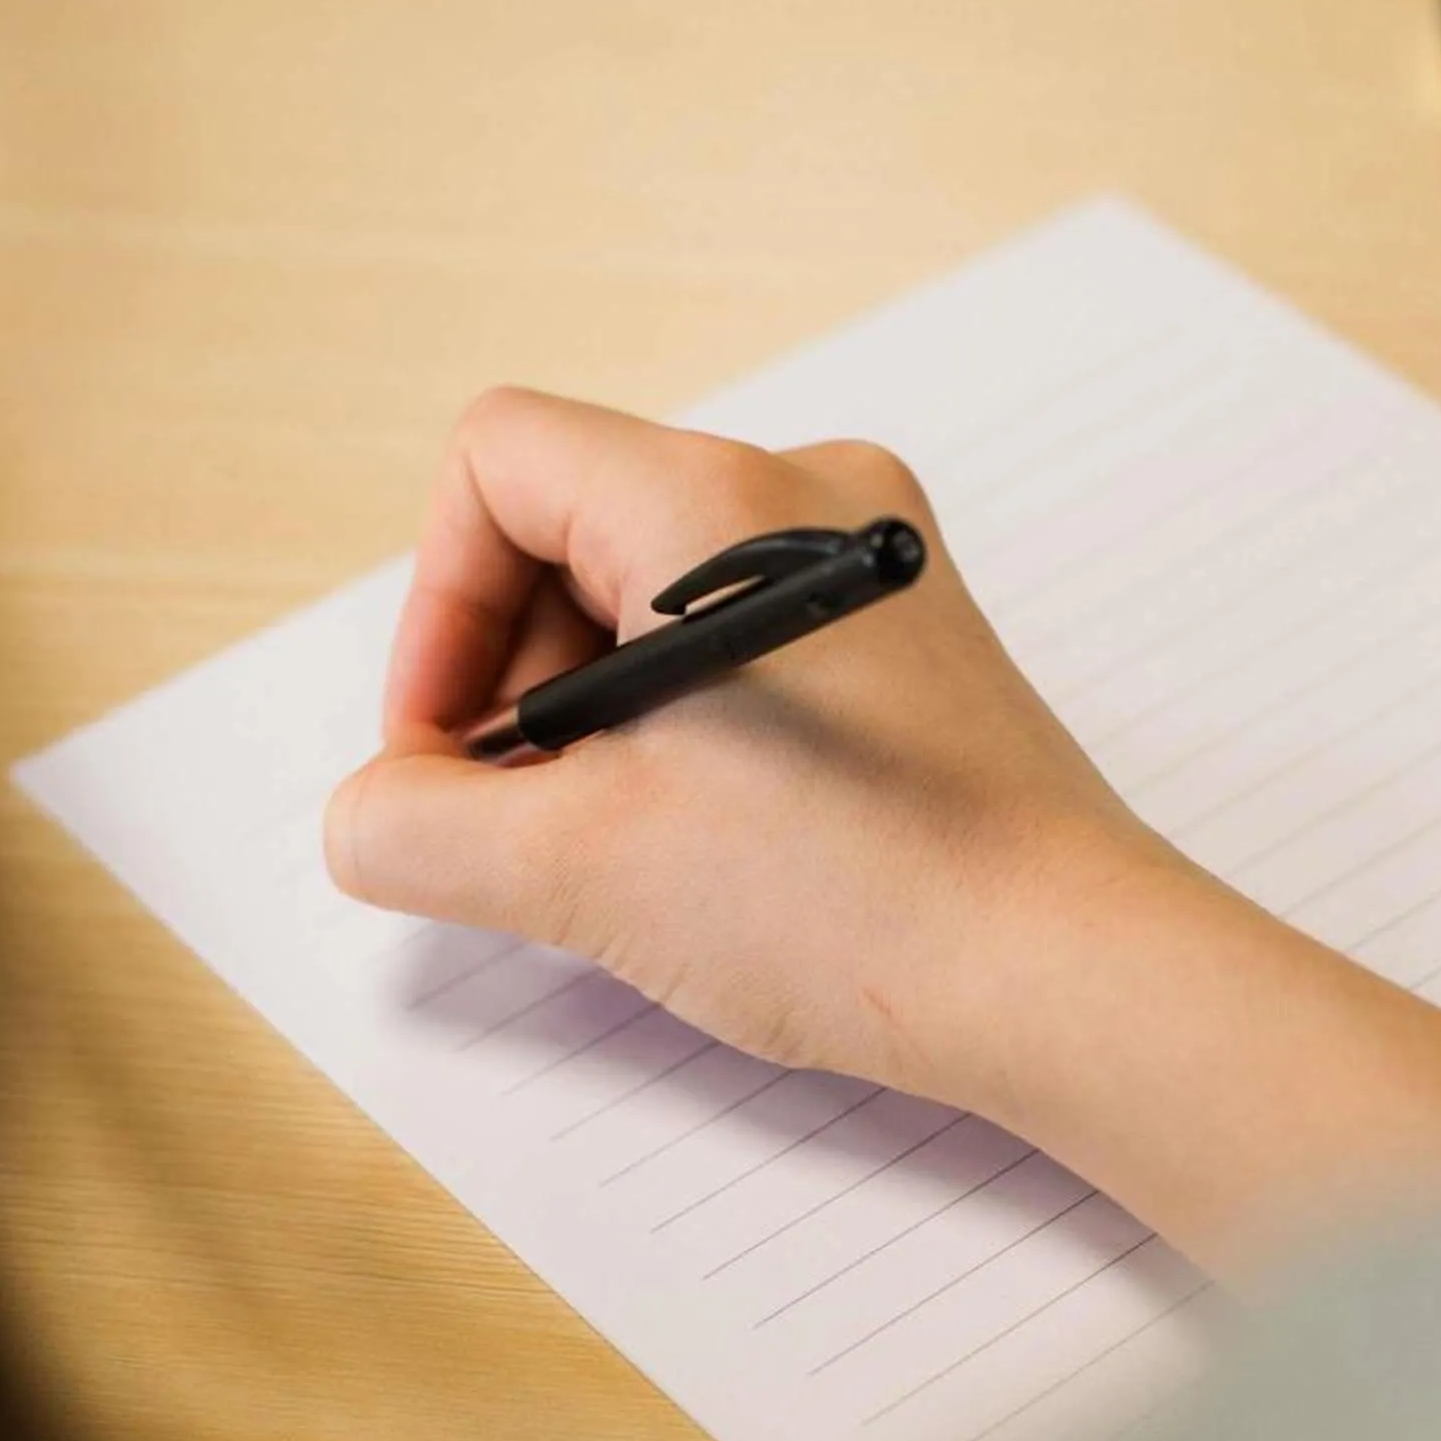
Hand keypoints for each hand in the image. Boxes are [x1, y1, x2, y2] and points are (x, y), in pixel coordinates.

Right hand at [328, 389, 1440, 1260]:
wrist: (1069, 979)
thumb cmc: (860, 901)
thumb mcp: (577, 870)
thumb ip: (417, 828)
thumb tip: (371, 814)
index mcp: (717, 501)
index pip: (498, 462)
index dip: (436, 611)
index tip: (453, 754)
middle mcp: (809, 492)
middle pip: (574, 527)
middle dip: (514, 677)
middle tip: (524, 821)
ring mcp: (872, 564)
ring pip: (656, 592)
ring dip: (597, 715)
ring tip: (619, 847)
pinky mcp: (912, 641)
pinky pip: (744, 641)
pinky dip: (688, 727)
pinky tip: (706, 843)